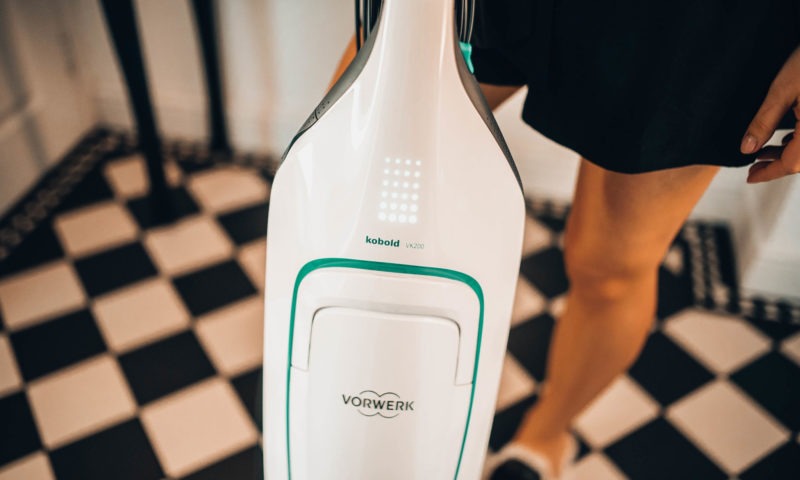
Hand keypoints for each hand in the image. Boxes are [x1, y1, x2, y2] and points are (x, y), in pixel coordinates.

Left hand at [741, 45, 799, 182]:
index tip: (749, 178)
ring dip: (789, 151)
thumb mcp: (782, 90)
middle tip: (754, 167)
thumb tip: (746, 148)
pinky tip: (787, 137)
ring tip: (764, 152)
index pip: (791, 164)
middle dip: (777, 164)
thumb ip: (763, 122)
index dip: (768, 174)